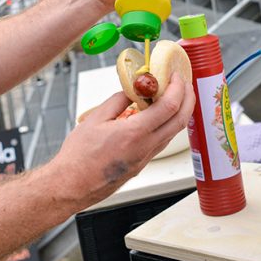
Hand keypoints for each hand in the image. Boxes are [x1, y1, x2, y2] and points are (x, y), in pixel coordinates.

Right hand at [53, 72, 194, 205]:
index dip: (178, 87)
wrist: (72, 185)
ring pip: (173, 133)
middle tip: (185, 83)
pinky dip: (166, 125)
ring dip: (179, 112)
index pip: (169, 106)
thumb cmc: (78, 157)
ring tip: (174, 96)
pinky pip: (162, 141)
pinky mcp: (141, 164)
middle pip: (180, 121)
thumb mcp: (95, 119)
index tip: (177, 76)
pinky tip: (157, 116)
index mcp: (134, 133)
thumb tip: (132, 90)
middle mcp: (145, 147)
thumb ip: (118, 101)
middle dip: (188, 99)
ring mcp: (145, 158)